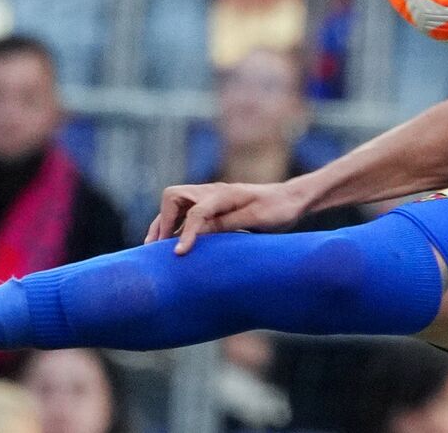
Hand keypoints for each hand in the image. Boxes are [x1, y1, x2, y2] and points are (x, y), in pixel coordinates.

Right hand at [145, 181, 310, 254]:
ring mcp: (211, 198)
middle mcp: (212, 193)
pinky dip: (175, 226)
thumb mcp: (256, 219)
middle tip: (158, 247)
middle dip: (162, 221)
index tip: (178, 254)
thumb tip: (197, 232)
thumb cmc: (278, 209)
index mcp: (223, 194)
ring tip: (155, 248)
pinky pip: (186, 213)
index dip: (185, 233)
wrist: (292, 200)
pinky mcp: (213, 207)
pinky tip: (174, 243)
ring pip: (175, 206)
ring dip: (164, 223)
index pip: (194, 212)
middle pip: (173, 198)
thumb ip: (226, 223)